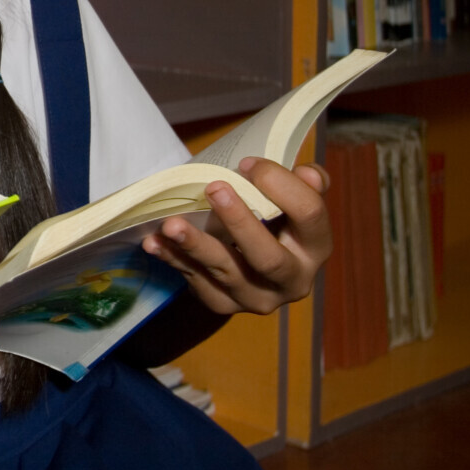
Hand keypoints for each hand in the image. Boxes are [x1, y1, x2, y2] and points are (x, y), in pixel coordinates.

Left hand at [143, 157, 332, 315]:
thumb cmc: (273, 217)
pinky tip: (154, 243)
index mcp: (316, 247)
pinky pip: (197, 283)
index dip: (281, 186)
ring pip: (226, 273)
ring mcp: (258, 298)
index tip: (246, 164)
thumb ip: (303, 183)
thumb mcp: (294, 198)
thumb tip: (305, 173)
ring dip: (195, 246)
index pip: (309, 216)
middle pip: (269, 257)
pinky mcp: (225, 305)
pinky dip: (174, 260)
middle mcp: (294, 281)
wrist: (253, 257)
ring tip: (170, 224)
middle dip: (240, 222)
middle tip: (214, 189)